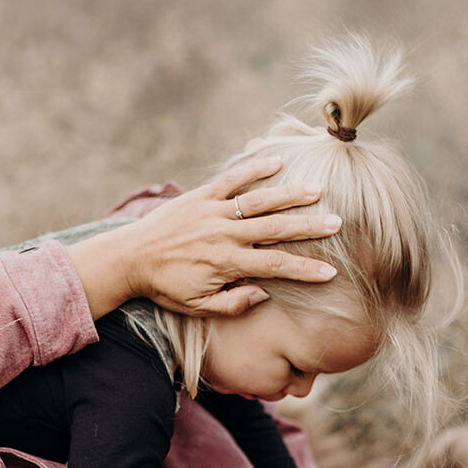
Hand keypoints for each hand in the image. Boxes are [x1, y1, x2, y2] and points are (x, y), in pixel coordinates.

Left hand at [120, 157, 340, 315]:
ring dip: (290, 194)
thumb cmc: (166, 287)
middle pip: (275, 229)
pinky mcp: (201, 195)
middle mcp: (224, 234)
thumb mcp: (199, 306)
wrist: (130, 259)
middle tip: (337, 222)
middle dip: (308, 227)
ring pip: (258, 200)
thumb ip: (233, 303)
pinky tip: (278, 161)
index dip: (304, 270)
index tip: (330, 272)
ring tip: (317, 190)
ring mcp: (213, 211)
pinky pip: (231, 179)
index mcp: (227, 263)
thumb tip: (264, 294)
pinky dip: (254, 168)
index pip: (275, 266)